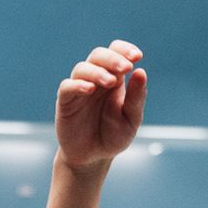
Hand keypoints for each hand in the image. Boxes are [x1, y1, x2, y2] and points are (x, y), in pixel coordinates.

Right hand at [55, 41, 146, 171]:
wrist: (93, 158)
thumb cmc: (113, 136)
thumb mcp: (131, 119)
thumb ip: (136, 98)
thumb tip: (141, 72)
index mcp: (114, 79)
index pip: (116, 52)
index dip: (125, 49)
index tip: (137, 57)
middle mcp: (95, 79)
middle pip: (99, 55)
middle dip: (113, 58)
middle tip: (126, 68)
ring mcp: (79, 89)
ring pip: (82, 68)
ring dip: (97, 71)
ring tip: (110, 82)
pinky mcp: (66, 101)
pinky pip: (68, 86)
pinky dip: (78, 84)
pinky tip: (90, 90)